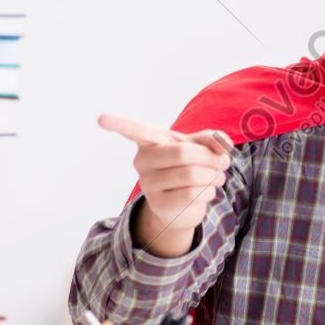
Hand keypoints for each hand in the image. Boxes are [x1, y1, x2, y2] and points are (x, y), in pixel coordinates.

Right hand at [98, 113, 232, 255]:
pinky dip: (208, 192)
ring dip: (214, 176)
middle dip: (211, 158)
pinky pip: (191, 194)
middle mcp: (142, 160)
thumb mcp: (201, 147)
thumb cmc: (190, 166)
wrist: (184, 204)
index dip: (118, 123)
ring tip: (217, 177)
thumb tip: (223, 144)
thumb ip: (213, 139)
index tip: (101, 119)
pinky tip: (207, 192)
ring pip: (190, 176)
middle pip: (182, 153)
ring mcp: (147, 183)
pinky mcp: (158, 204)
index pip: (133, 129)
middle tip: (223, 162)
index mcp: (150, 140)